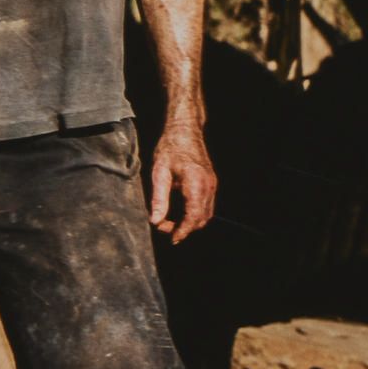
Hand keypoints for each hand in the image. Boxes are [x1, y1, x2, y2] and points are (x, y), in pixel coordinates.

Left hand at [148, 122, 216, 244]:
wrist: (185, 129)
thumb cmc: (170, 147)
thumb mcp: (159, 172)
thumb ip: (158, 198)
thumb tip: (155, 221)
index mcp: (196, 183)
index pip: (194, 217)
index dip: (183, 231)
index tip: (172, 239)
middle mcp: (208, 186)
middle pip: (201, 219)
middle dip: (184, 228)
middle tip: (163, 226)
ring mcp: (212, 184)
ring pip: (205, 214)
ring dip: (189, 222)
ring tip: (168, 220)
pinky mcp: (210, 183)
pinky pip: (206, 206)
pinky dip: (194, 214)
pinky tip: (178, 211)